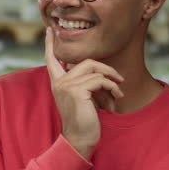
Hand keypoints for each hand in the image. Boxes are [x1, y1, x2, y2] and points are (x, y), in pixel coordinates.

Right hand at [45, 27, 123, 158]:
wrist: (79, 140)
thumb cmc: (84, 122)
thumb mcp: (83, 99)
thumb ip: (86, 84)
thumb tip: (104, 76)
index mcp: (57, 83)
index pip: (51, 59)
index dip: (49, 44)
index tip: (49, 29)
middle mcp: (59, 82)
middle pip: (86, 61)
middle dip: (106, 69)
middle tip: (119, 80)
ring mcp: (67, 84)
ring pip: (95, 70)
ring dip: (112, 81)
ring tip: (118, 93)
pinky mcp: (77, 90)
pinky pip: (100, 80)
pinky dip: (112, 87)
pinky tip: (116, 98)